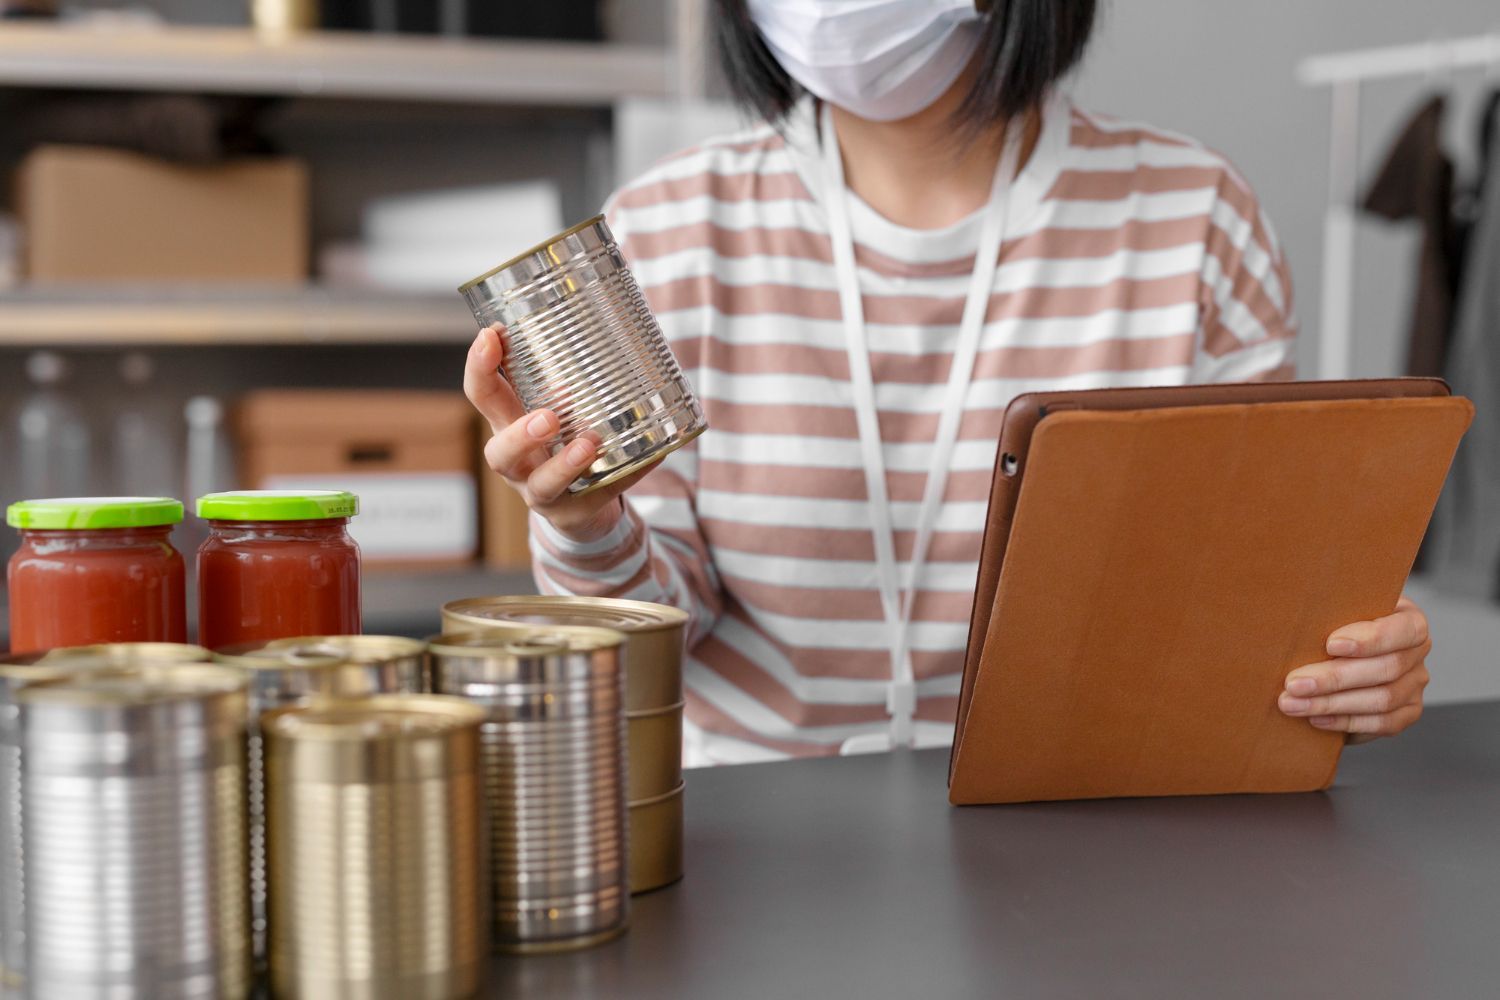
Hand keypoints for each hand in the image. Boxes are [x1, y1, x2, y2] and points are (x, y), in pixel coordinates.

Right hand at [464, 324, 657, 542]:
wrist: (579, 506)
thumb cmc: (562, 443)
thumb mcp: (557, 409)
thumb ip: (568, 375)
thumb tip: (613, 321)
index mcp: (509, 426)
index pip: (483, 396)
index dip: (480, 368)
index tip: (491, 336)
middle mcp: (518, 462)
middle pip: (499, 452)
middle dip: (520, 434)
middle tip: (547, 416)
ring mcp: (543, 492)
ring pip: (541, 484)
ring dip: (564, 465)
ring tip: (588, 444)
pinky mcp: (575, 512)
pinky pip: (600, 495)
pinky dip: (626, 475)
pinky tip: (651, 455)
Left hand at [1277, 596, 1431, 741]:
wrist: (1335, 650)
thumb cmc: (1333, 623)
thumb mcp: (1335, 608)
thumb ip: (1329, 611)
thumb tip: (1295, 616)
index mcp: (1408, 618)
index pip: (1403, 630)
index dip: (1370, 639)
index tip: (1331, 645)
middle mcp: (1417, 652)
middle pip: (1386, 669)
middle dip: (1335, 678)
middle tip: (1294, 683)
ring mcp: (1414, 684)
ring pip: (1382, 700)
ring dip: (1332, 704)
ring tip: (1292, 703)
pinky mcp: (1407, 712)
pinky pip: (1382, 723)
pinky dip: (1346, 722)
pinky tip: (1315, 718)